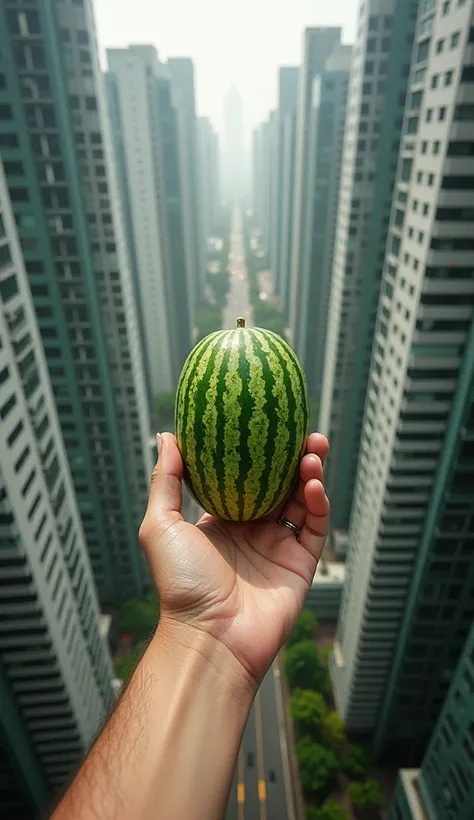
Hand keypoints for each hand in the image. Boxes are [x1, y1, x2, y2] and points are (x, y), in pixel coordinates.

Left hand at [139, 432, 329, 685]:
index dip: (258, 451)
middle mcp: (252, 531)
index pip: (246, 477)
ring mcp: (278, 547)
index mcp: (222, 520)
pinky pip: (315, 528)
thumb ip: (166, 480)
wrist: (210, 637)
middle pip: (280, 484)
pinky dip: (318, 503)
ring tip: (313, 450)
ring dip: (311, 473)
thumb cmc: (180, 584)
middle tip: (303, 431)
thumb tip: (166, 435)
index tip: (264, 423)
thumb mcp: (161, 525)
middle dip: (293, 456)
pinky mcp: (300, 565)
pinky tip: (313, 483)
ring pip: (302, 501)